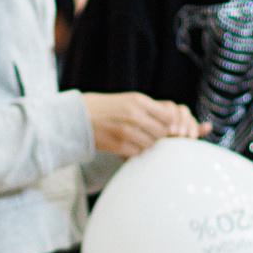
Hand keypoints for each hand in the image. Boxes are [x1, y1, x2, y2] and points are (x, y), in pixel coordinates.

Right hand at [83, 93, 205, 159]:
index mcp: (139, 101)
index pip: (168, 117)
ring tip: (134, 138)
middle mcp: (135, 115)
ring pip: (150, 144)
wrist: (80, 116)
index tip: (160, 125)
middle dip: (157, 135)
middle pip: (161, 132)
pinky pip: (138, 152)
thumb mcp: (129, 100)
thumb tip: (172, 124)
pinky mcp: (119, 145)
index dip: (167, 123)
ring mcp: (127, 131)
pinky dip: (134, 150)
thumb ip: (149, 109)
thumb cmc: (108, 108)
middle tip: (147, 133)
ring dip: (145, 143)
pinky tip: (125, 143)